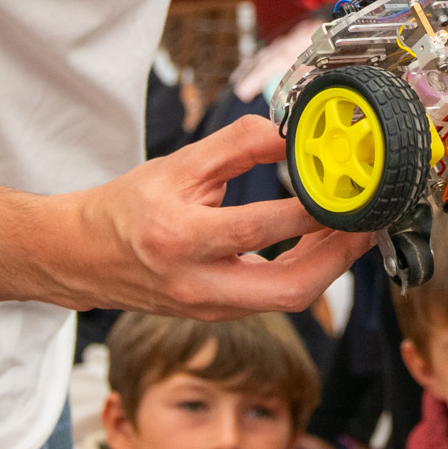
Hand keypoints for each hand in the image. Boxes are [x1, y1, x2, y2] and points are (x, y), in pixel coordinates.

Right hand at [52, 116, 371, 316]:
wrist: (81, 258)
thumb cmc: (126, 208)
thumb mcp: (177, 164)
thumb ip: (237, 145)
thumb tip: (292, 134)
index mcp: (179, 238)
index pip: (258, 228)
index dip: (308, 211)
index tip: (342, 187)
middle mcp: (196, 284)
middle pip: (288, 289)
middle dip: (338, 258)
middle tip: (367, 223)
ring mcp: (209, 308)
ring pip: (287, 299)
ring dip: (328, 266)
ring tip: (352, 229)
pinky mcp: (218, 314)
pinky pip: (274, 299)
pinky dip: (305, 272)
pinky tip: (320, 244)